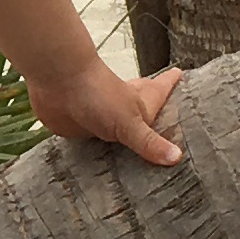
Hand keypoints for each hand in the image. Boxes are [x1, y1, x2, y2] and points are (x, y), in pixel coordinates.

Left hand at [25, 55, 184, 168]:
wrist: (57, 82)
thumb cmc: (97, 92)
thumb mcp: (129, 121)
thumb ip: (149, 142)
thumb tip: (177, 158)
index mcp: (142, 102)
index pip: (163, 89)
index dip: (173, 84)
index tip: (182, 75)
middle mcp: (124, 111)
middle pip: (143, 111)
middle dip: (155, 115)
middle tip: (168, 122)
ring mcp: (103, 121)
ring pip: (120, 131)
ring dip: (128, 140)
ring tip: (142, 156)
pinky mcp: (83, 131)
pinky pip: (97, 145)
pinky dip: (102, 153)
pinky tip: (104, 164)